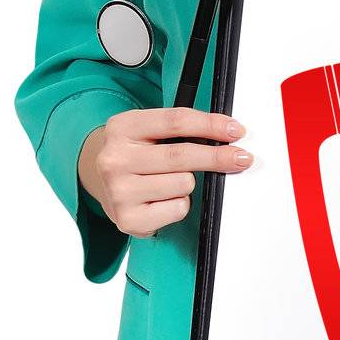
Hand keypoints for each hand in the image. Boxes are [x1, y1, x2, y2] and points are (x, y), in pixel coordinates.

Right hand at [77, 106, 252, 236]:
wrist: (99, 181)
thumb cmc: (136, 153)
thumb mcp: (148, 129)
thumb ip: (180, 128)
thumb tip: (227, 134)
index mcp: (122, 127)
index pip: (176, 121)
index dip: (211, 125)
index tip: (235, 130)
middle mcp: (115, 159)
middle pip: (182, 155)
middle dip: (217, 157)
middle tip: (241, 157)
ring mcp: (119, 191)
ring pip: (183, 183)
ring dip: (189, 183)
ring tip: (171, 181)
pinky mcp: (128, 219)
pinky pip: (178, 209)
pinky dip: (180, 204)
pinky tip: (164, 199)